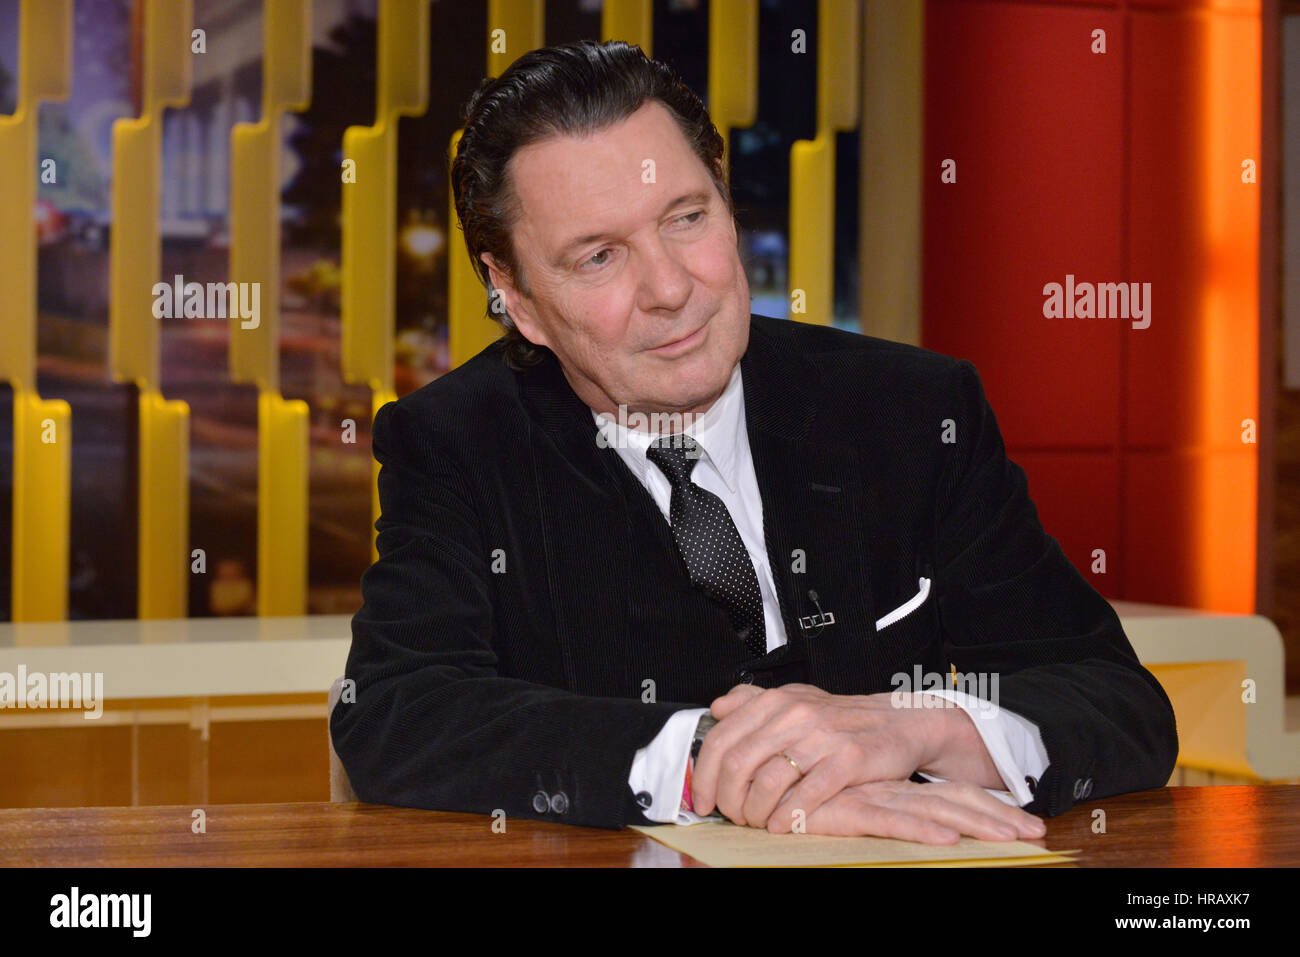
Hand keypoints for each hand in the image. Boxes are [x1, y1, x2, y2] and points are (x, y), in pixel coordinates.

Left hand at [690, 682, 1042, 839]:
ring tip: (755, 822)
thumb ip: (754, 701)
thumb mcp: (797, 700)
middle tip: (730, 815)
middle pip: (738, 763)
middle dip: (727, 799)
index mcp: (777, 701)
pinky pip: (805, 795)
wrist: (902, 722)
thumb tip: (718, 706)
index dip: (705, 774)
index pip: (722, 738)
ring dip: (754, 812)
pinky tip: (780, 825)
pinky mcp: (847, 761)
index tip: (702, 798)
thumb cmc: (845, 719)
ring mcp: (821, 736)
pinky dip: (786, 816)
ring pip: (767, 781)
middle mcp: (795, 714)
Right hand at [793, 779, 1044, 843]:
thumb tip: (890, 808)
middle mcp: (886, 789)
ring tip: (1017, 839)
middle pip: (952, 801)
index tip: (1018, 822)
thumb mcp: (834, 799)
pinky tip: (948, 842)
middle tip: (1036, 835)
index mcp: (888, 785)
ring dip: (978, 823)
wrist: (757, 779)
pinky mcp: (850, 807)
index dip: (984, 806)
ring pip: (933, 811)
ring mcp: (871, 796)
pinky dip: (921, 830)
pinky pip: (892, 821)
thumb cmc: (791, 787)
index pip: (945, 794)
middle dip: (996, 818)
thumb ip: (858, 802)